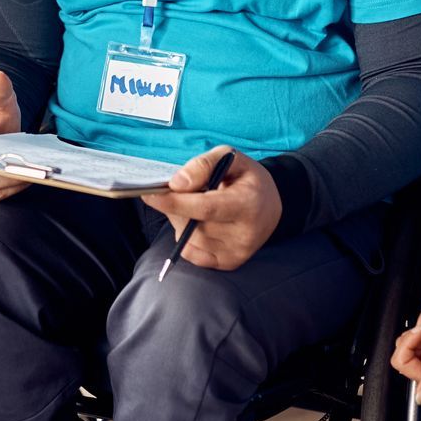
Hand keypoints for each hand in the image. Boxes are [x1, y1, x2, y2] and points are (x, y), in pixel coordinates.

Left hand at [141, 146, 279, 271]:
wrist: (271, 206)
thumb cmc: (245, 178)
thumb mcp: (229, 157)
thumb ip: (203, 164)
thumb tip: (176, 184)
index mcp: (248, 203)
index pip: (205, 207)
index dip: (175, 202)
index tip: (149, 195)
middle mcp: (245, 233)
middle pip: (193, 224)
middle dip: (176, 207)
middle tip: (179, 191)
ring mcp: (237, 252)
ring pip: (190, 239)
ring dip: (181, 220)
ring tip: (194, 206)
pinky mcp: (229, 264)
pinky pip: (192, 253)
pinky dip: (187, 237)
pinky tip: (199, 223)